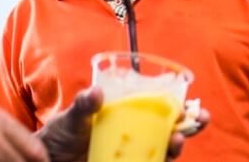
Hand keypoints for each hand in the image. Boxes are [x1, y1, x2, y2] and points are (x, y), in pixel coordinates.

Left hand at [38, 87, 209, 161]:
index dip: (184, 109)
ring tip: (176, 140)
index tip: (198, 106)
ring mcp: (131, 155)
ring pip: (162, 153)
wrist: (47, 158)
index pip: (161, 109)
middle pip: (170, 131)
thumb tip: (95, 93)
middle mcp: (135, 135)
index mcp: (128, 115)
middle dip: (190, 126)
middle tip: (201, 119)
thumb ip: (83, 106)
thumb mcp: (71, 117)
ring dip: (175, 147)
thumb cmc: (62, 134)